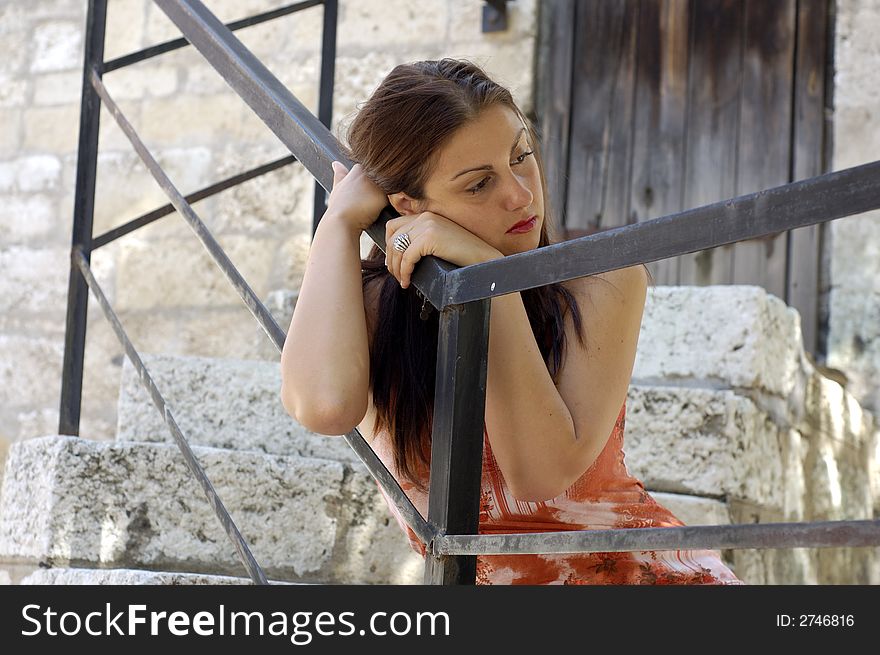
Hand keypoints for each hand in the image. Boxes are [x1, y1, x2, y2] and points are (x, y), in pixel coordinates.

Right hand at [324, 161, 389, 233]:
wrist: (341, 221)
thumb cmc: (338, 207)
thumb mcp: (337, 186)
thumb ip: (340, 174)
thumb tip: (336, 163)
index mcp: (358, 168)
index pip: (370, 172)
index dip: (366, 185)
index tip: (360, 195)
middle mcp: (369, 173)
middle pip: (379, 179)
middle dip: (376, 189)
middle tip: (364, 202)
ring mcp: (377, 184)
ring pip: (386, 189)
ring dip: (380, 197)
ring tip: (368, 207)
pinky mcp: (384, 197)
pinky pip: (389, 201)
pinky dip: (383, 207)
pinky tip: (374, 212)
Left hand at [385, 212, 502, 288]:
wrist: (484, 258)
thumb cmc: (464, 255)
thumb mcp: (440, 242)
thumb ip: (422, 241)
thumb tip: (401, 255)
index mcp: (427, 216)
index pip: (394, 226)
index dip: (389, 245)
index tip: (393, 261)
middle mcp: (425, 217)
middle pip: (392, 237)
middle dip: (391, 259)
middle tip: (396, 275)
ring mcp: (427, 225)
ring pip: (397, 248)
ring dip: (396, 268)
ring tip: (402, 281)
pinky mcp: (430, 237)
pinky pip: (407, 257)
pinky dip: (405, 272)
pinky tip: (408, 281)